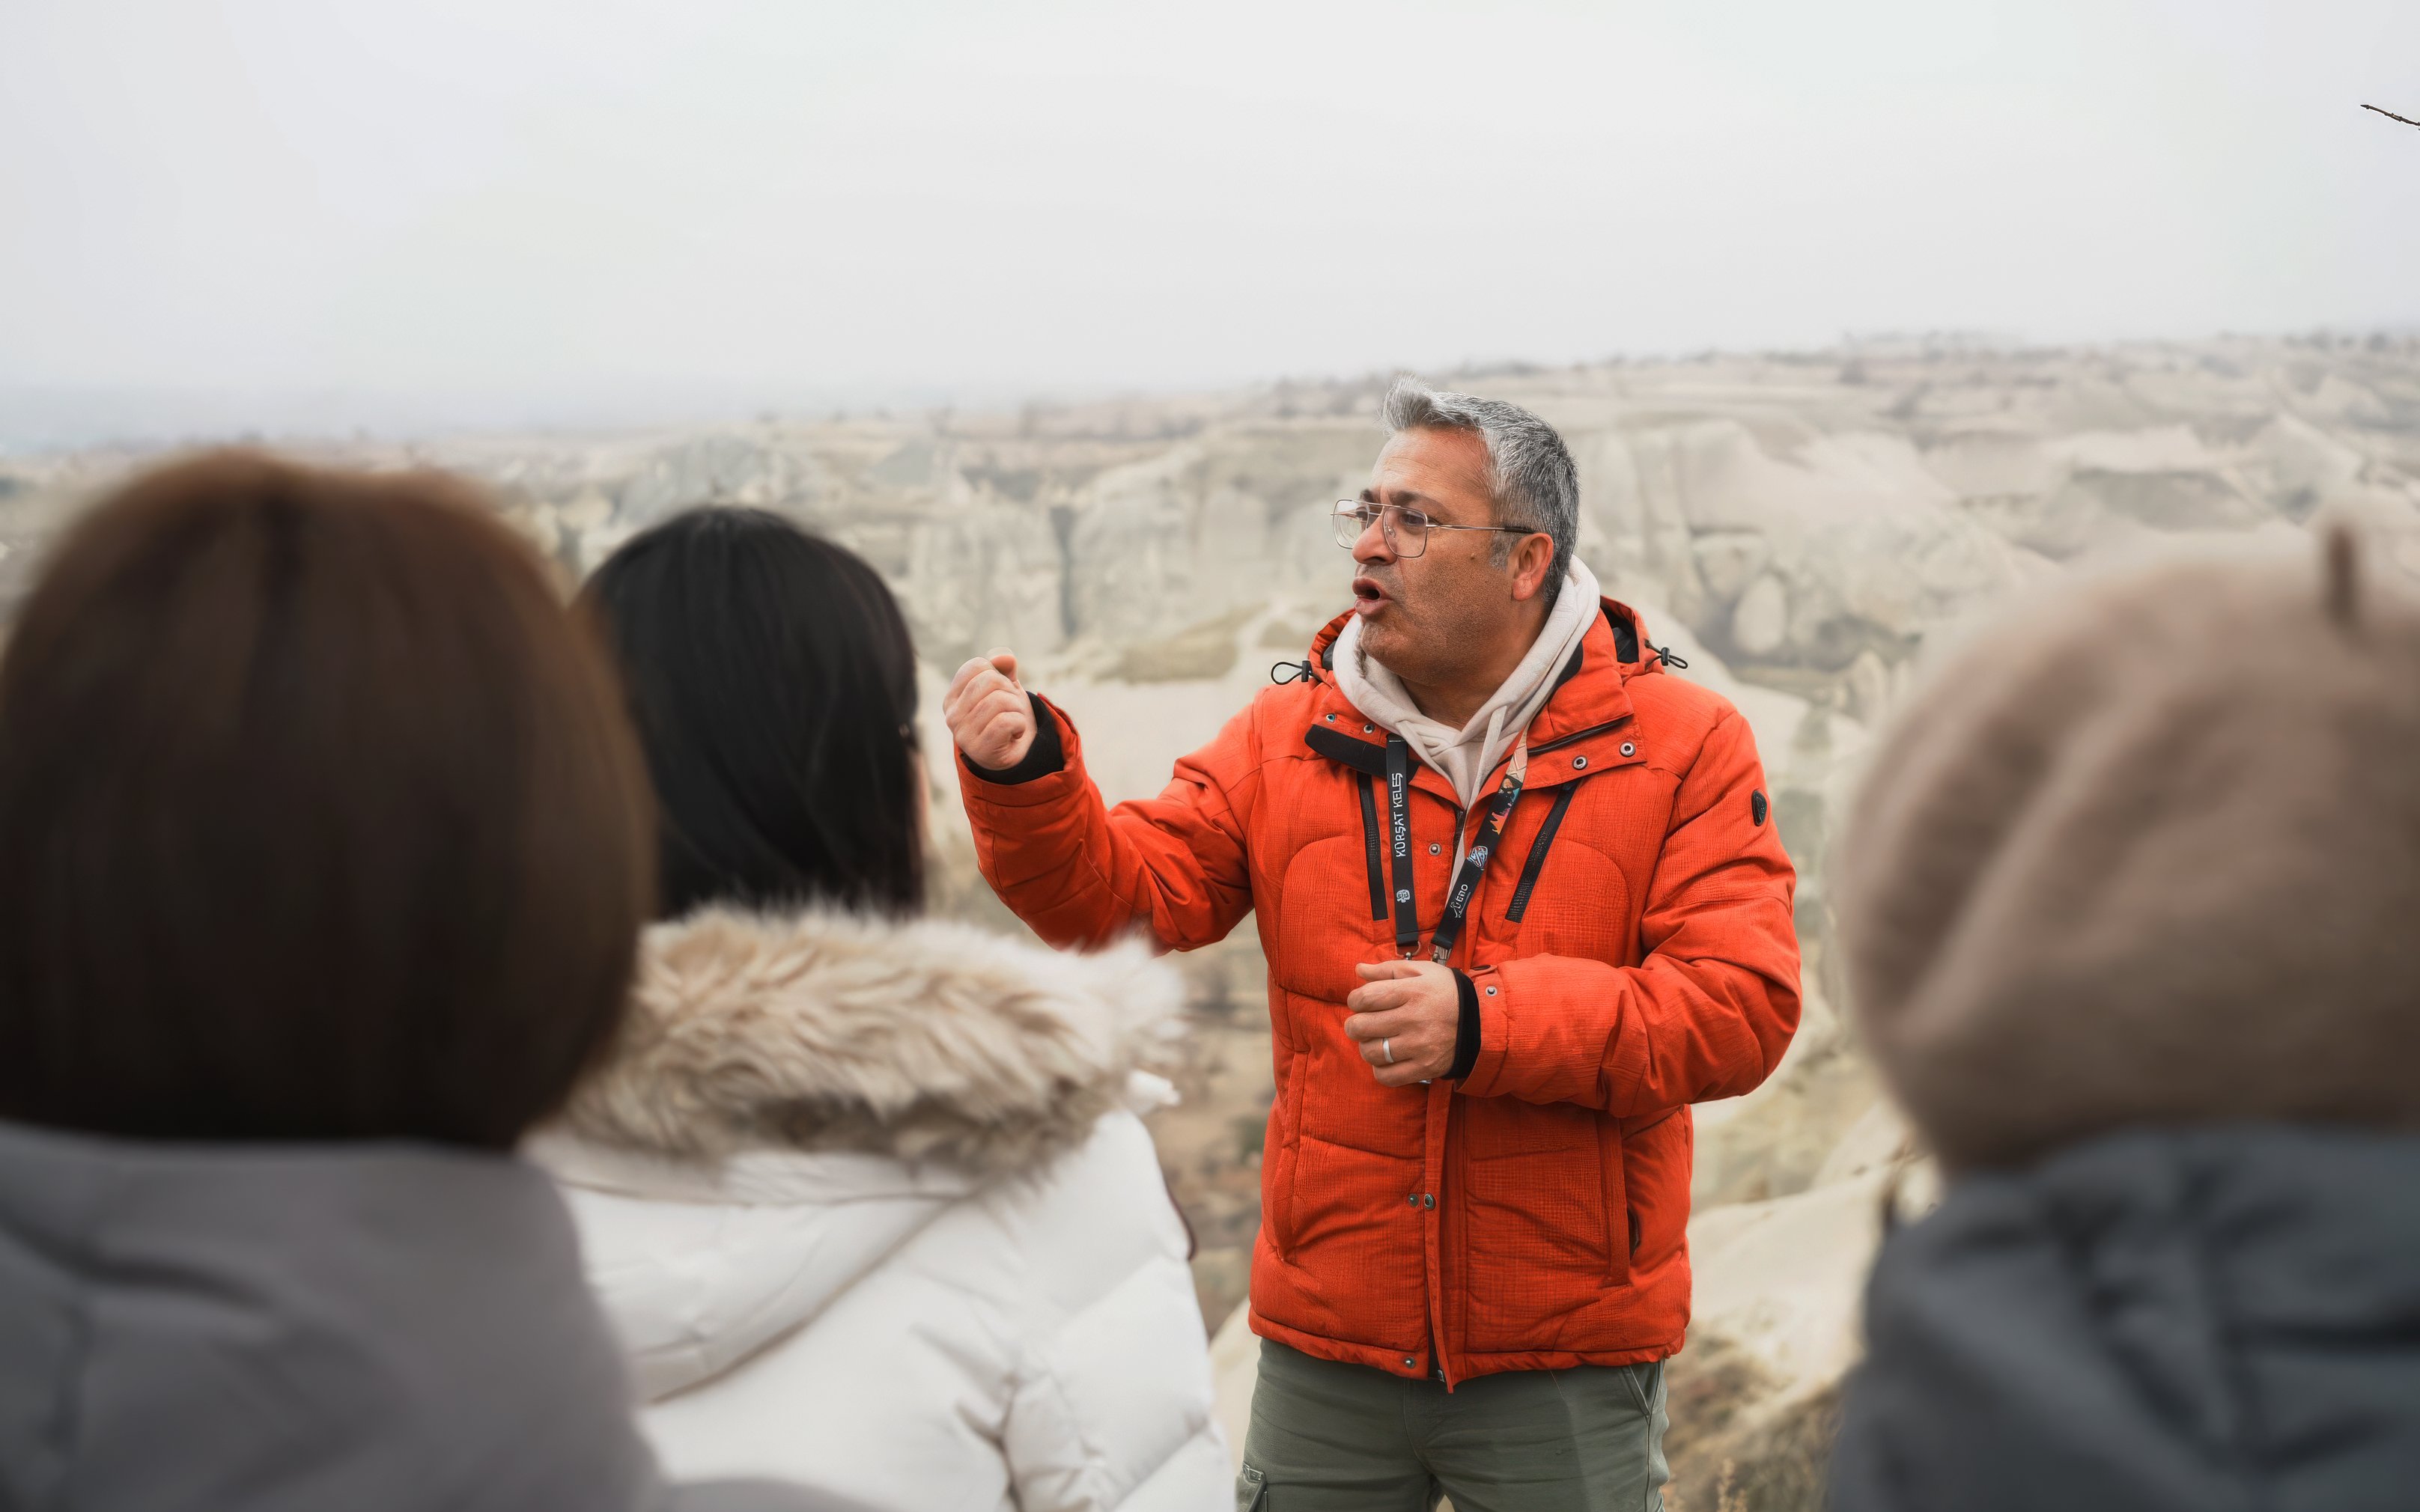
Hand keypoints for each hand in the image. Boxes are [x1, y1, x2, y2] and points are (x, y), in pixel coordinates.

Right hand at [944, 648, 1036, 770]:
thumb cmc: (1007, 716)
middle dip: (1010, 691)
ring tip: (1013, 722)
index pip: (977, 666)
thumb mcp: (1006, 687)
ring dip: (1017, 709)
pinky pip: (1006, 722)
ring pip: (1000, 701)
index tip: (1001, 693)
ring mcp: (963, 735)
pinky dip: (1019, 724)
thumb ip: (1004, 669)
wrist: (1016, 753)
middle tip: (1011, 709)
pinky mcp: (980, 749)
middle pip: (990, 680)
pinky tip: (1015, 733)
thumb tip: (1003, 657)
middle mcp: (952, 716)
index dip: (998, 674)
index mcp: (952, 698)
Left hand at [1344, 960, 1459, 1086]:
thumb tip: (1358, 970)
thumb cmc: (1446, 992)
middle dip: (1355, 1025)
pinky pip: (1386, 1076)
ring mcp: (1419, 1046)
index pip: (1365, 998)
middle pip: (1361, 1027)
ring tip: (1377, 1040)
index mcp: (1412, 991)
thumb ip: (1387, 969)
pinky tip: (1387, 1058)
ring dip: (1367, 1047)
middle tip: (1363, 1023)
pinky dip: (1380, 1069)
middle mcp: (1414, 1019)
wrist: (1481, 1020)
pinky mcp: (1424, 1068)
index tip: (1360, 1002)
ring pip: (1370, 1052)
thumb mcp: (1422, 971)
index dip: (1354, 1000)